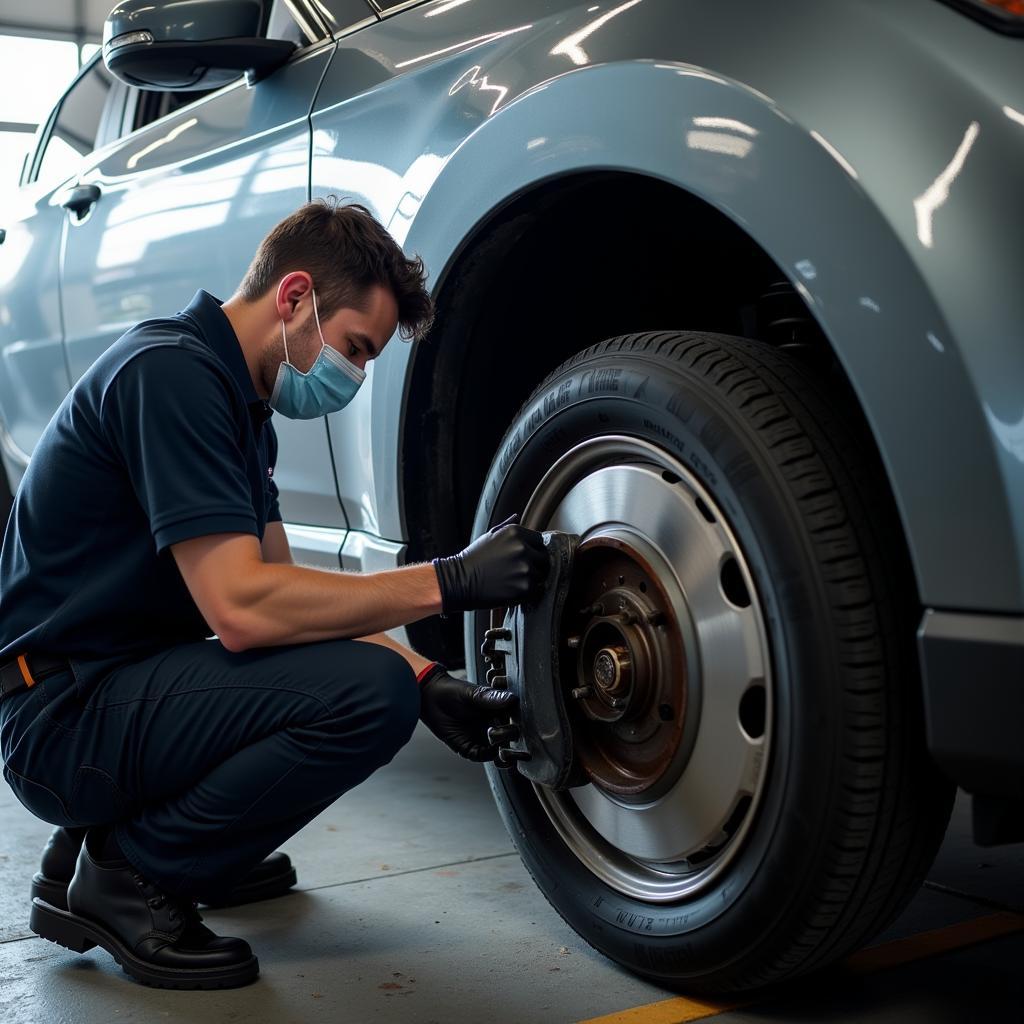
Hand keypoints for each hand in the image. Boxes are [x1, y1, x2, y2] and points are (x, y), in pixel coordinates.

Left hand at [418, 664, 518, 761]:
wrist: (429, 698)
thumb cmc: (452, 691)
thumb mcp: (471, 693)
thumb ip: (490, 698)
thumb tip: (512, 699)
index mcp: (497, 708)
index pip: (516, 717)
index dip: (522, 722)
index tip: (522, 724)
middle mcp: (493, 723)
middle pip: (511, 735)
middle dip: (510, 736)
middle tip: (503, 734)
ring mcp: (483, 736)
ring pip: (501, 748)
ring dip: (507, 753)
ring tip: (505, 753)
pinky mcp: (471, 747)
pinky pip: (485, 756)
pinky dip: (494, 759)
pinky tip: (499, 759)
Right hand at [432, 514, 547, 613]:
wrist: (460, 581)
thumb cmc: (473, 559)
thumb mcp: (489, 535)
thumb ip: (508, 526)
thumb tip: (518, 516)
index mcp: (515, 533)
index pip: (539, 540)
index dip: (533, 549)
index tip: (526, 556)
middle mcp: (522, 549)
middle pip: (544, 557)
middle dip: (536, 564)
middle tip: (521, 569)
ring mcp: (525, 569)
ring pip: (541, 574)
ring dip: (532, 578)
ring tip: (515, 579)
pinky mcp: (524, 588)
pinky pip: (537, 590)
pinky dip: (529, 592)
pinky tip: (515, 588)